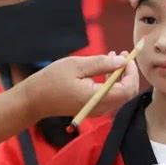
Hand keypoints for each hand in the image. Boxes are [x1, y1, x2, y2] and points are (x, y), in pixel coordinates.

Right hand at [21, 54, 138, 118]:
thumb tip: (122, 60)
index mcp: (96, 98)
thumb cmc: (52, 80)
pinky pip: (110, 96)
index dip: (131, 72)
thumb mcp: (76, 65)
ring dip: (120, 75)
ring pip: (119, 94)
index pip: (126, 89)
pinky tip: (105, 68)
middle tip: (123, 54)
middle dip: (128, 73)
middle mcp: (100, 108)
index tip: (127, 57)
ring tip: (114, 56)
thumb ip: (101, 63)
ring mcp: (97, 110)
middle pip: (127, 93)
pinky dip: (112, 82)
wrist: (34, 99)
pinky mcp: (92, 108)